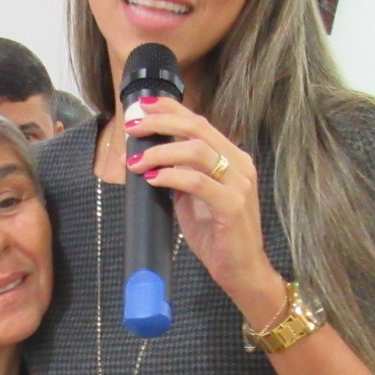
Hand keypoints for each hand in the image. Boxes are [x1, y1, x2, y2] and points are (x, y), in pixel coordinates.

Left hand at [124, 98, 285, 326]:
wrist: (241, 270)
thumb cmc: (216, 234)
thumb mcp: (193, 197)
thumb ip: (180, 174)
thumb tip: (148, 156)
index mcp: (232, 158)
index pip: (200, 123)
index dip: (171, 109)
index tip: (143, 105)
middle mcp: (240, 165)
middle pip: (197, 129)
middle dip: (161, 123)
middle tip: (133, 127)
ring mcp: (239, 184)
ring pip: (197, 151)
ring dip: (161, 152)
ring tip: (136, 162)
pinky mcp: (232, 205)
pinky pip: (198, 182)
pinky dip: (171, 176)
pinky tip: (152, 179)